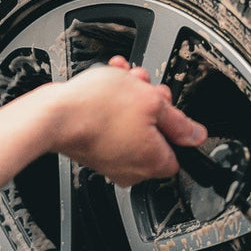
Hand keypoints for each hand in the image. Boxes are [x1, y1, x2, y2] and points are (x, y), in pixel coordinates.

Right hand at [49, 57, 206, 185]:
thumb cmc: (98, 108)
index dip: (173, 122)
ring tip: (120, 80)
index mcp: (154, 163)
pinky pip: (109, 127)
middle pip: (154, 134)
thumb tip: (196, 135)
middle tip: (141, 87)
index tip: (164, 105)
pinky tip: (105, 87)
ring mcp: (110, 162)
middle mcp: (133, 169)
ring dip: (128, 99)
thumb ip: (179, 121)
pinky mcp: (92, 152)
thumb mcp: (151, 101)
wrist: (53, 114)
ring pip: (131, 125)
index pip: (178, 149)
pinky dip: (109, 107)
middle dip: (148, 103)